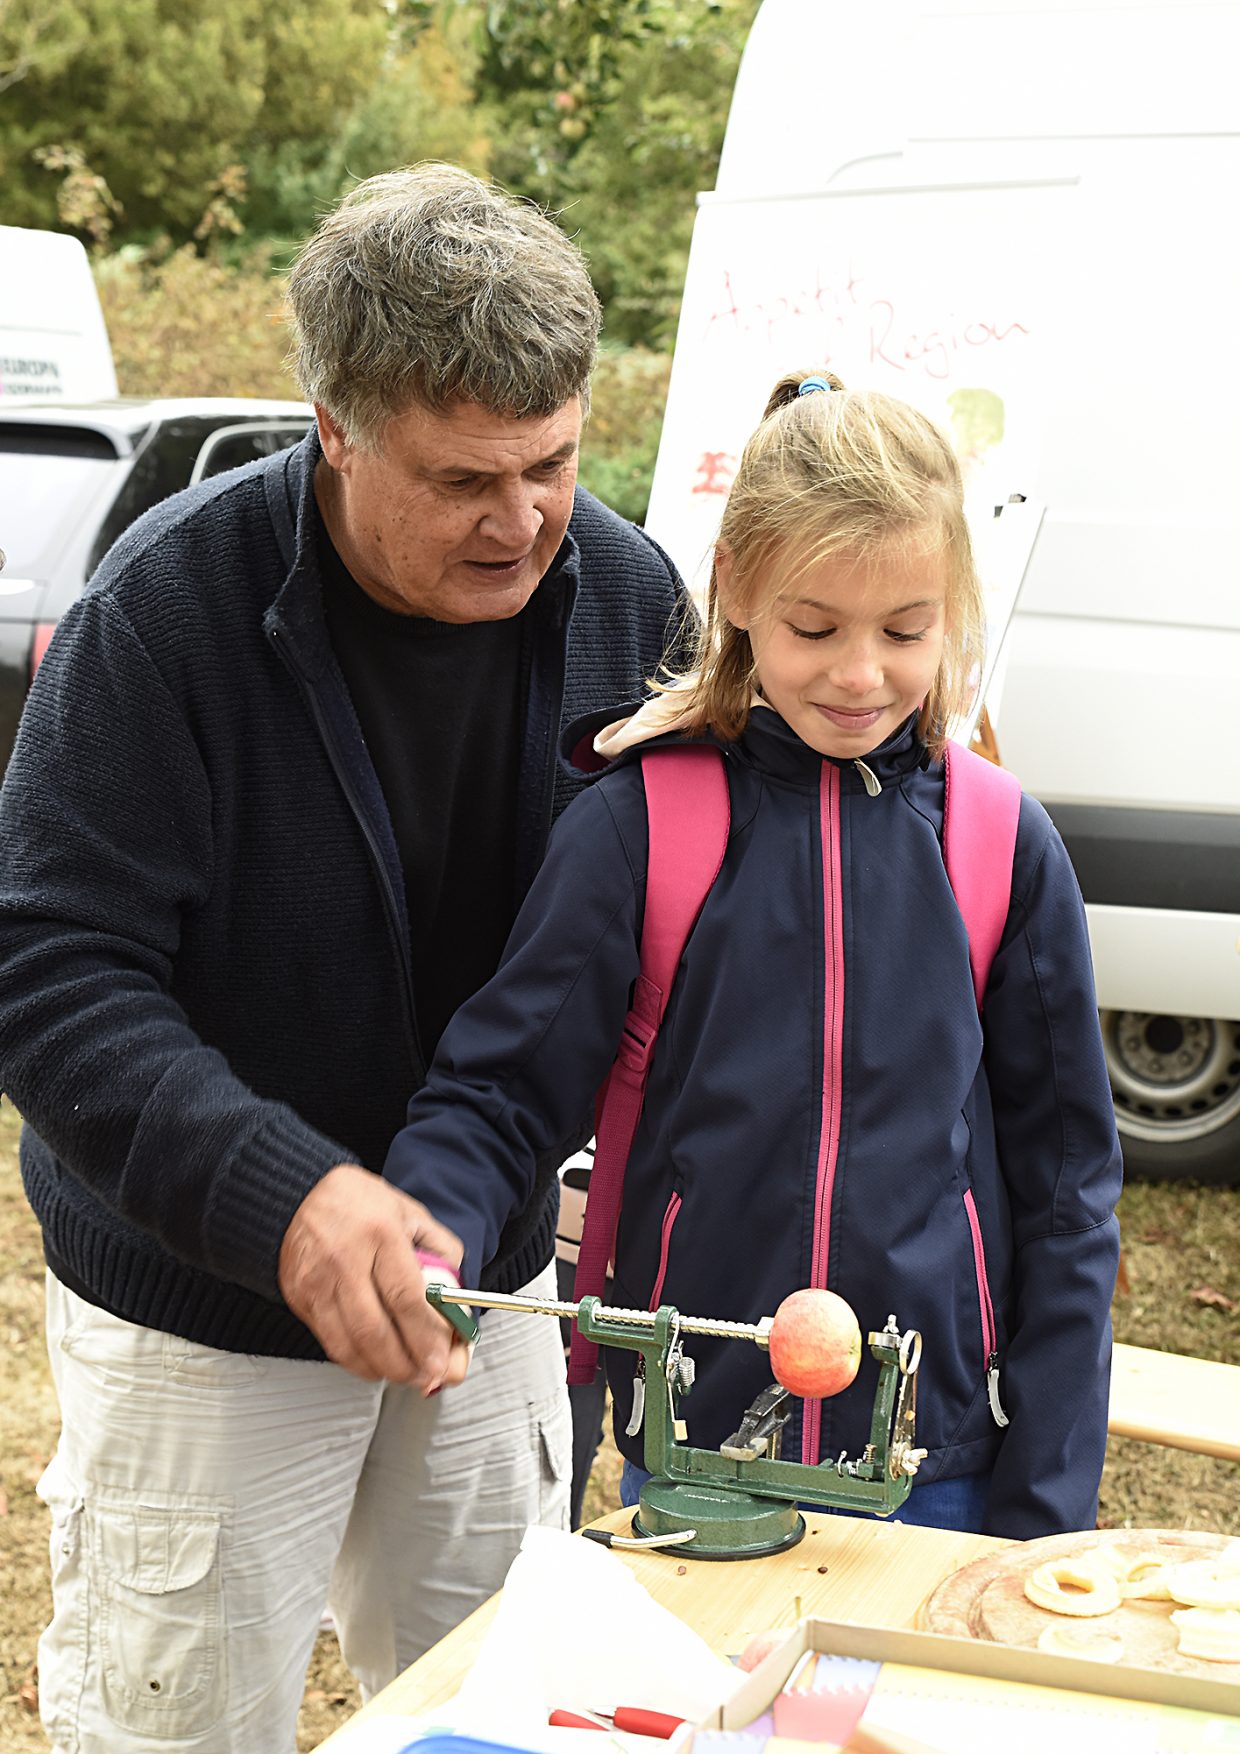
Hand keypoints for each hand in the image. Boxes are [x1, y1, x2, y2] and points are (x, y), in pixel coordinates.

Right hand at [278, 1164, 466, 1391]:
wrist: (301, 1193)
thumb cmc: (359, 1202)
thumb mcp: (411, 1212)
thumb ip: (441, 1250)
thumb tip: (459, 1294)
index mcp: (379, 1233)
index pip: (406, 1298)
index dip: (425, 1337)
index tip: (441, 1361)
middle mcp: (344, 1259)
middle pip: (374, 1330)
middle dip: (405, 1365)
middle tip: (426, 1377)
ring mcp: (316, 1282)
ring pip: (348, 1345)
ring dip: (380, 1370)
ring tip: (405, 1374)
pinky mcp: (299, 1298)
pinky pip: (329, 1341)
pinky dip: (355, 1360)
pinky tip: (375, 1361)